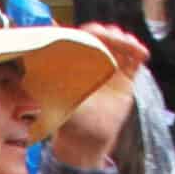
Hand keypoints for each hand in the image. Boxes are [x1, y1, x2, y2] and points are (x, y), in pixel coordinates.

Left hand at [50, 23, 149, 168]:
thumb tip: (32, 55)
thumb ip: (49, 76)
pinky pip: (133, 63)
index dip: (93, 32)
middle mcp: (94, 63)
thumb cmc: (68, 120)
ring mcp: (110, 70)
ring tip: (130, 44)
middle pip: (105, 40)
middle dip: (111, 34)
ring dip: (126, 41)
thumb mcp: (56, 95)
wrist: (85, 142)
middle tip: (115, 36)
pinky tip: (142, 53)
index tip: (98, 31)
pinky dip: (138, 53)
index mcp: (78, 62)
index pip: (86, 38)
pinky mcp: (124, 81)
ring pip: (120, 47)